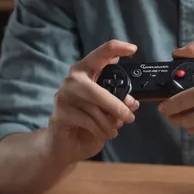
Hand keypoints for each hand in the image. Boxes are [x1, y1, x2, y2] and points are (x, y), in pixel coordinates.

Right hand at [46, 40, 138, 164]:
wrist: (64, 145)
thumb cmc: (87, 121)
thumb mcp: (107, 108)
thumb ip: (118, 100)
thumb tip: (132, 101)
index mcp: (85, 70)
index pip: (101, 54)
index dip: (117, 48)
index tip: (133, 49)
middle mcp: (72, 79)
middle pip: (98, 90)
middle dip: (116, 106)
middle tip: (129, 117)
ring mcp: (64, 96)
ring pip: (95, 110)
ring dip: (109, 123)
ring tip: (114, 129)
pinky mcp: (60, 114)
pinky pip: (88, 122)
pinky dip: (101, 131)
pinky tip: (104, 134)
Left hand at [158, 41, 193, 138]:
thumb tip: (177, 53)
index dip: (176, 99)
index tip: (163, 99)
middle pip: (188, 114)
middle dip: (172, 112)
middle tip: (163, 109)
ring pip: (189, 124)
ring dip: (177, 120)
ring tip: (173, 114)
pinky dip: (189, 126)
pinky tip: (191, 118)